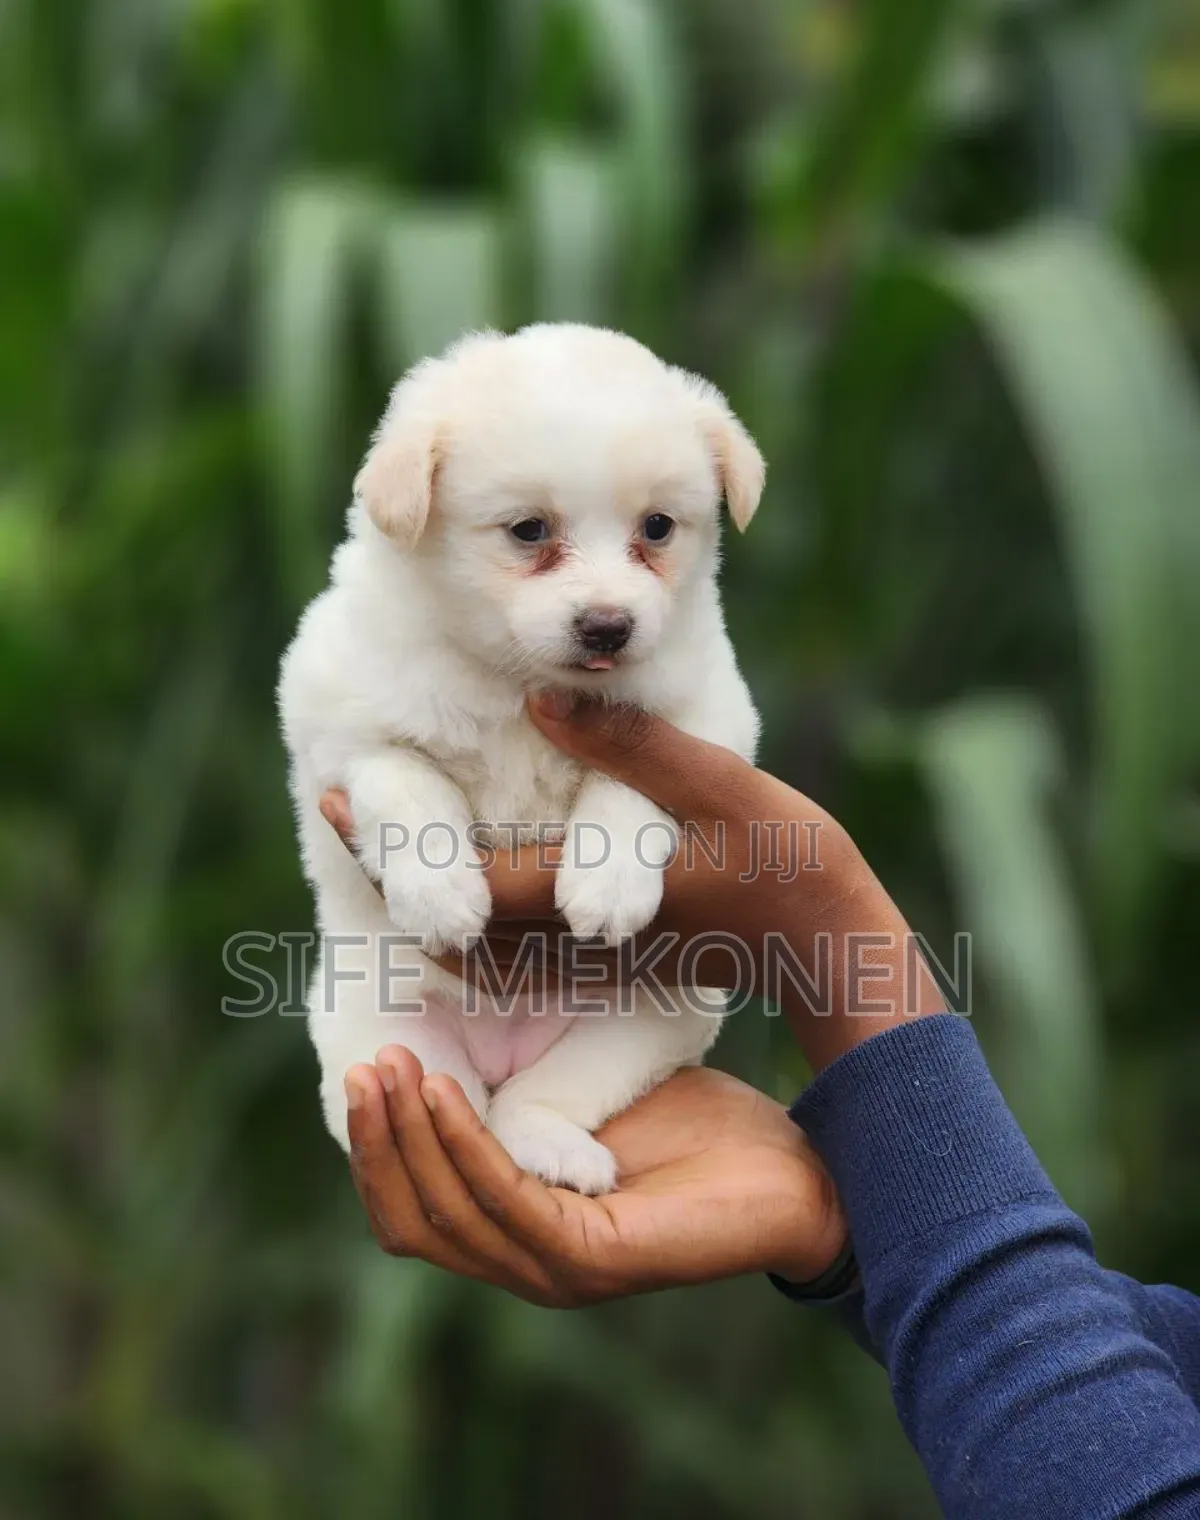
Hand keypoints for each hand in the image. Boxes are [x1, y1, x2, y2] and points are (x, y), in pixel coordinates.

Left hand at [322, 693, 942, 1074]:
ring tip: (384, 830)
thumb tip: (541, 698)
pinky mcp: (610, 959)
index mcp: (586, 905)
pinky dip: (474, 914)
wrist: (839, 945)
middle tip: (340, 803)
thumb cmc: (791, 862)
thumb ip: (627, 747)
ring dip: (428, 891)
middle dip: (394, 867)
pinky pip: (517, 951)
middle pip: (452, 916)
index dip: (393, 843)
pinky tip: (463, 871)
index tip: (334, 796)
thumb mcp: (719, 784)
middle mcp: (574, 943)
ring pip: (478, 940)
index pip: (462, 883)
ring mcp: (591, 960)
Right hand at [345, 1047, 846, 1305]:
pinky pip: (507, 1204)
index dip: (374, 1147)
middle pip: (410, 1221)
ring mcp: (557, 1270)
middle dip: (376, 1143)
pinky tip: (445, 1094)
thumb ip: (522, 1092)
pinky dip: (465, 1148)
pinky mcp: (596, 1260)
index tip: (360, 1068)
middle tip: (360, 1067)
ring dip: (409, 1141)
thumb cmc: (697, 1126)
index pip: (411, 1209)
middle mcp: (525, 1261)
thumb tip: (451, 1033)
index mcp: (517, 1230)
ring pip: (446, 1216)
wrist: (797, 1169)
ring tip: (391, 1071)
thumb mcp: (588, 1096)